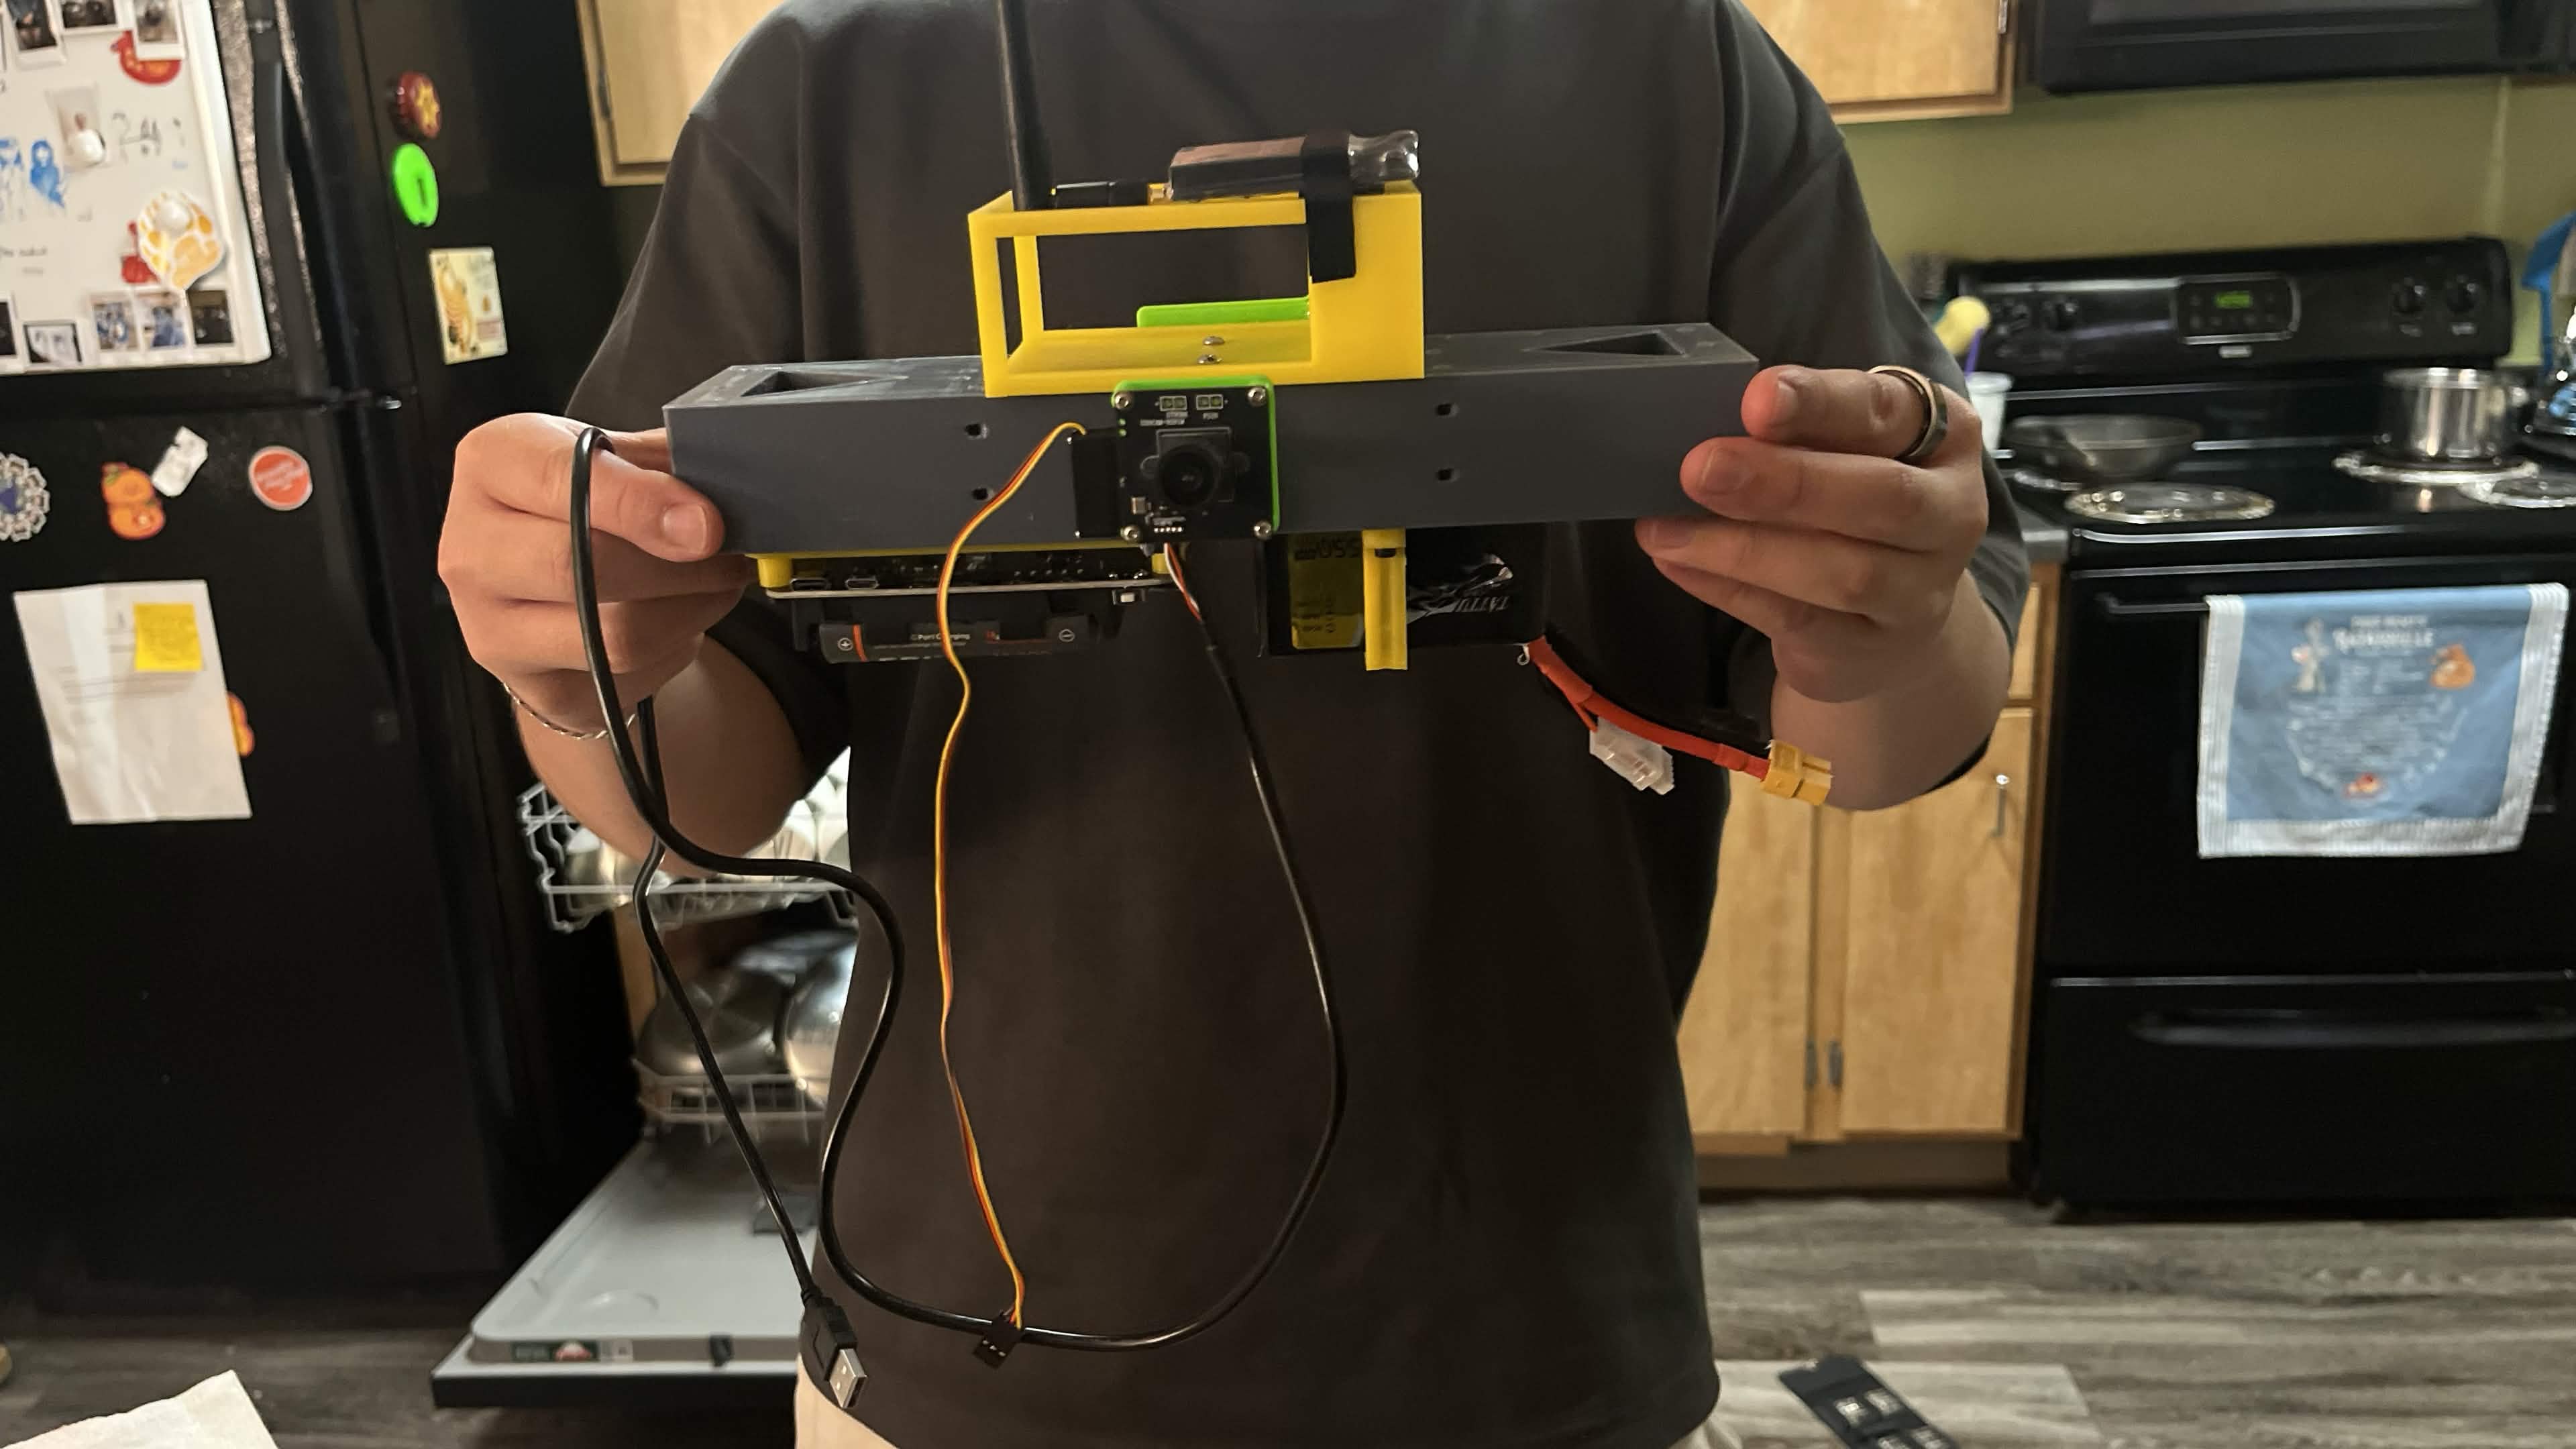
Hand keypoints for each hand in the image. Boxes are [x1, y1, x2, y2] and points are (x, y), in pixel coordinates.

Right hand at [439, 415, 750, 732]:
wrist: (550, 580)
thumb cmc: (589, 500)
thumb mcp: (616, 456)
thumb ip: (661, 462)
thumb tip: (722, 482)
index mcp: (491, 464)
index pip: (561, 480)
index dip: (641, 504)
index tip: (708, 523)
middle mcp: (471, 549)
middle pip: (583, 566)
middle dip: (679, 566)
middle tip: (731, 557)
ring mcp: (491, 629)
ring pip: (615, 634)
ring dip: (692, 610)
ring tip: (720, 584)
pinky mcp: (533, 688)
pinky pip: (628, 677)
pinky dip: (676, 647)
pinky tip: (683, 618)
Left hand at [1636, 365, 1988, 703]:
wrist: (1894, 619)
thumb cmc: (1855, 503)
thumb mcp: (1846, 449)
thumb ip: (1801, 430)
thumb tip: (1709, 424)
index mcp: (1946, 436)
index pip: (1888, 410)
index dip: (1823, 403)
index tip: (1757, 398)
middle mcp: (1951, 513)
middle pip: (1882, 498)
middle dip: (1785, 482)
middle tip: (1700, 469)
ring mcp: (1919, 591)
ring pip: (1842, 571)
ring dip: (1743, 548)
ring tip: (1665, 529)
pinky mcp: (1870, 649)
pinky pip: (1798, 620)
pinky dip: (1730, 590)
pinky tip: (1678, 563)